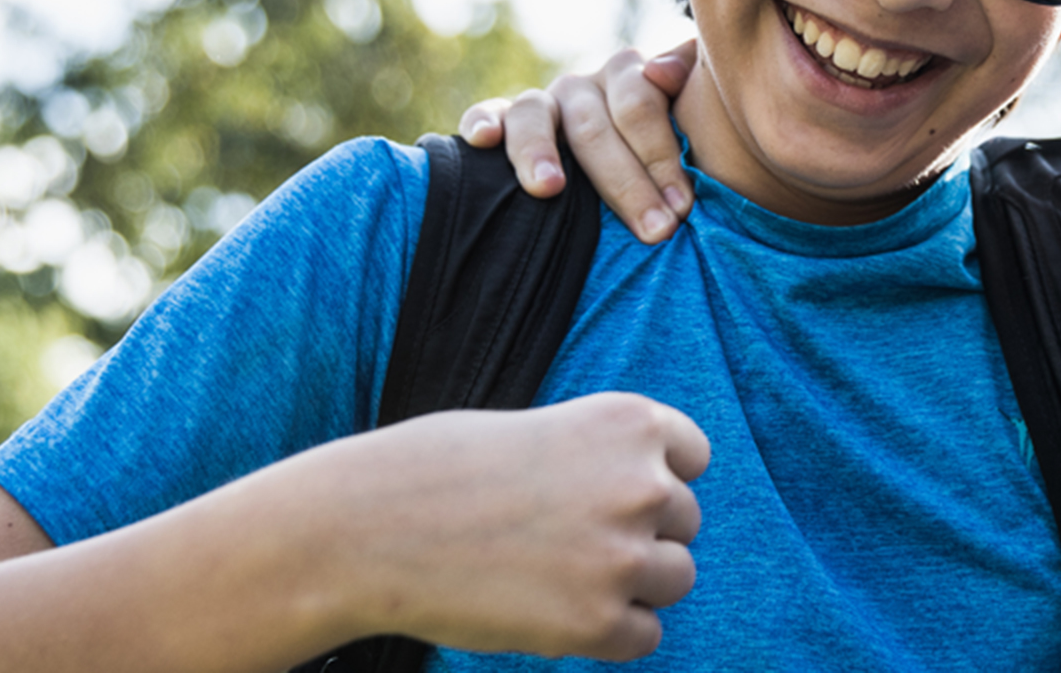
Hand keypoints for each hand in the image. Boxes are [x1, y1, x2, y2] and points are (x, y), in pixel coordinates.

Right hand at [292, 392, 711, 660]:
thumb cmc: (440, 473)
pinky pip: (645, 636)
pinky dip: (608, 632)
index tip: (606, 494)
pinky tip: (551, 611)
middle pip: (685, 523)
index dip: (653, 479)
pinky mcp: (598, 622)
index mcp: (629, 423)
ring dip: (630, 585)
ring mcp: (623, 557)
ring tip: (556, 575)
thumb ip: (603, 459)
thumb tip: (655, 498)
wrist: (368, 530)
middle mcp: (642, 485)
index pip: (693, 458)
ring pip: (675, 580)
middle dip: (637, 534)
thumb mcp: (539, 430)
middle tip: (561, 540)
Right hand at [458, 40, 695, 242]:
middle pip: (593, 125)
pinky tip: (482, 141)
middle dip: (626, 182)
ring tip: (549, 189)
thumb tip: (659, 71)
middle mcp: (582, 87)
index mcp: (629, 78)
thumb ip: (690, 78)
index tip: (682, 206)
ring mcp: (542, 103)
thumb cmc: (671, 152)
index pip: (640, 104)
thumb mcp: (694, 115)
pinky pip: (487, 114)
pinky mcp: (504, 123)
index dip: (662, 155)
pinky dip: (481, 122)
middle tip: (653, 229)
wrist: (632, 163)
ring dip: (539, 150)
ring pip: (533, 114)